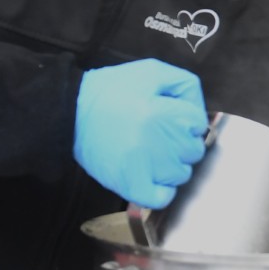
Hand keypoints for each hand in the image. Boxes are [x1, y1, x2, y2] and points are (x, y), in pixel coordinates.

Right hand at [73, 59, 207, 207]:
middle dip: (181, 141)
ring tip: (150, 151)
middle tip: (158, 133)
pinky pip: (161, 198)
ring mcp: (145, 168)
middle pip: (194, 150)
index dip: (187, 118)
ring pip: (181, 174)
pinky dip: (162, 190)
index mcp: (163, 113)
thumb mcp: (151, 71)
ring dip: (172, 164)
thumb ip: (184, 85)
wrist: (69, 112)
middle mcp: (158, 142)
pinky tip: (153, 176)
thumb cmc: (110, 90)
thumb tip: (199, 110)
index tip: (169, 116)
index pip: (199, 124)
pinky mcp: (130, 185)